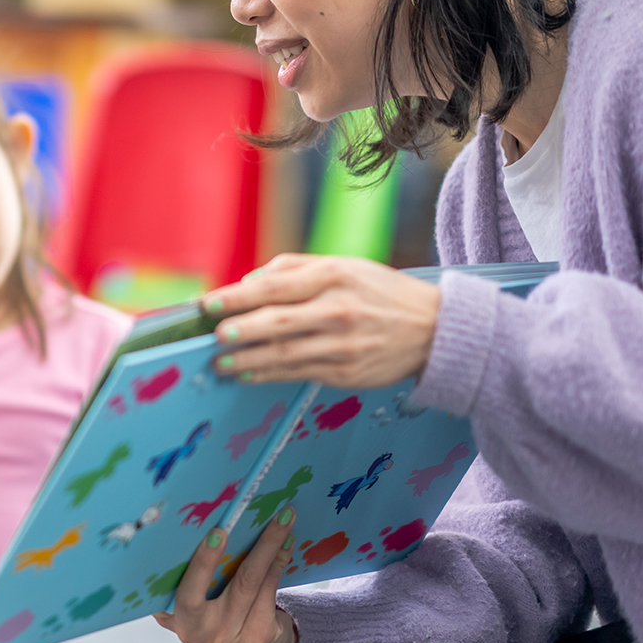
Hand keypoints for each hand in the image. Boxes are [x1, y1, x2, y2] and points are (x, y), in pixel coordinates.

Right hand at [154, 509, 299, 642]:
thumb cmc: (208, 608)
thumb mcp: (190, 597)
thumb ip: (188, 576)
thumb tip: (205, 528)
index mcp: (175, 618)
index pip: (187, 591)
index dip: (203, 563)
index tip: (218, 532)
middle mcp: (198, 632)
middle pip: (236, 585)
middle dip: (255, 549)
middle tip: (272, 519)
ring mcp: (229, 639)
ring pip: (255, 584)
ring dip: (272, 547)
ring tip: (284, 519)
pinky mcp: (257, 639)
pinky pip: (269, 592)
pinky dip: (278, 562)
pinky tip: (287, 542)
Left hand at [204, 254, 440, 388]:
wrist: (435, 329)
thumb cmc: (379, 292)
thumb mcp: (344, 266)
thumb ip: (294, 269)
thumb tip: (248, 282)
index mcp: (333, 276)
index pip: (275, 286)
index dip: (237, 297)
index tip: (207, 305)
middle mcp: (338, 309)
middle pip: (278, 321)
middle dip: (241, 330)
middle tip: (213, 337)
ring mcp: (343, 344)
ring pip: (286, 353)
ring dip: (249, 360)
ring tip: (220, 363)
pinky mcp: (347, 372)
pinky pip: (300, 373)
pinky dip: (270, 375)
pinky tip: (249, 374)